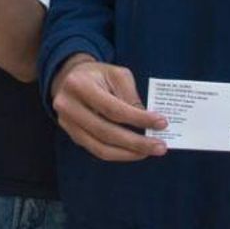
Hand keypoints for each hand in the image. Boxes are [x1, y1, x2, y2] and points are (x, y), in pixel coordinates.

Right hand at [49, 55, 167, 161]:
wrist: (69, 78)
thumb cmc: (98, 75)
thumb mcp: (117, 74)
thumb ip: (130, 96)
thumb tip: (146, 123)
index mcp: (79, 85)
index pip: (113, 108)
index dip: (138, 119)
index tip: (162, 123)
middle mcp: (68, 106)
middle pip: (106, 132)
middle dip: (136, 142)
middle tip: (160, 147)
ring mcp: (67, 123)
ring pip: (100, 148)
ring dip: (128, 153)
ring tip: (149, 152)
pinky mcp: (72, 135)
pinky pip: (97, 150)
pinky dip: (118, 154)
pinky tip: (134, 152)